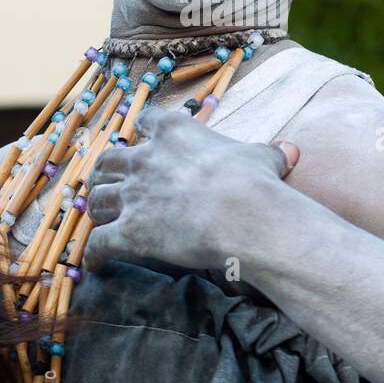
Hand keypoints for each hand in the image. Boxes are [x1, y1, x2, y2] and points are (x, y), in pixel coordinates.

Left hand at [82, 106, 297, 271]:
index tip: (144, 137)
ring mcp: (133, 196)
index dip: (144, 130)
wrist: (242, 215)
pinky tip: (93, 262)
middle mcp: (146, 160)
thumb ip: (269, 153)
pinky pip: (98, 243)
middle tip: (108, 182)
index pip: (147, 120)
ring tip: (99, 219)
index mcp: (174, 132)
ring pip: (97, 199)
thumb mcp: (262, 158)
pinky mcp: (129, 231)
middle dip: (105, 172)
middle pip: (108, 160)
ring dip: (97, 209)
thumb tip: (291, 151)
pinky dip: (92, 253)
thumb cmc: (253, 182)